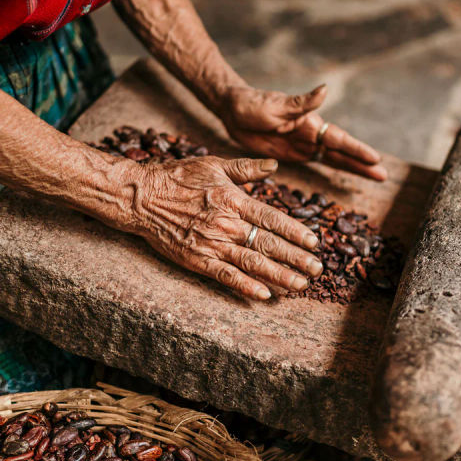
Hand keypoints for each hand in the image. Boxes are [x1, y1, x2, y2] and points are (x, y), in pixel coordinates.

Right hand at [123, 156, 322, 299]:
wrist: (142, 197)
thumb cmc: (178, 177)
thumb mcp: (215, 164)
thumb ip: (247, 168)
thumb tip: (274, 165)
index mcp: (234, 199)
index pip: (273, 219)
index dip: (296, 232)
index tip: (314, 243)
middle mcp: (227, 223)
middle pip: (269, 244)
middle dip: (296, 259)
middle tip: (318, 270)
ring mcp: (212, 244)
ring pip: (253, 263)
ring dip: (279, 276)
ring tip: (300, 286)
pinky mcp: (197, 260)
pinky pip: (226, 276)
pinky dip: (246, 286)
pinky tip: (264, 296)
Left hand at [219, 85, 386, 180]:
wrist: (232, 111)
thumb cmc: (252, 104)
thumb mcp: (276, 105)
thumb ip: (302, 102)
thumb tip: (326, 89)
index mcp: (309, 123)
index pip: (338, 139)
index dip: (356, 150)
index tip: (375, 159)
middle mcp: (311, 134)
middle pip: (341, 152)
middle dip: (362, 164)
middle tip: (384, 176)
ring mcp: (304, 145)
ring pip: (334, 159)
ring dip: (354, 168)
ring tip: (375, 177)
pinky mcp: (293, 154)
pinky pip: (316, 163)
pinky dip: (333, 169)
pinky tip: (348, 174)